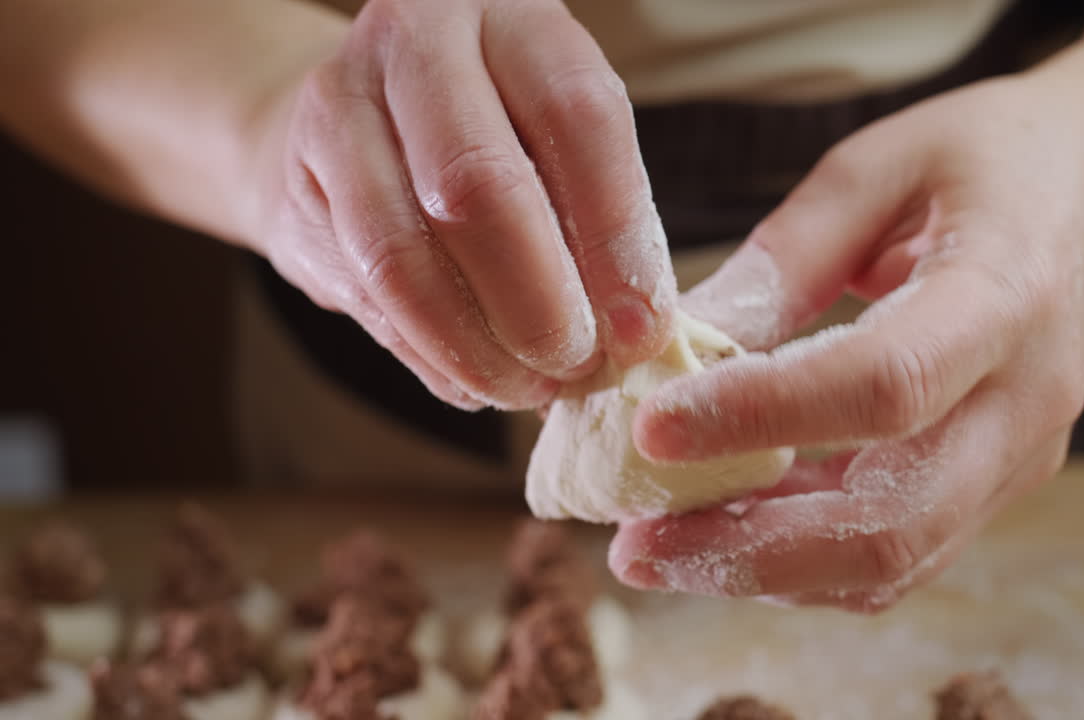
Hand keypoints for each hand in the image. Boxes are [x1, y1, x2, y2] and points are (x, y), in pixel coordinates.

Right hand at [247, 0, 674, 409]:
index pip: (575, 116)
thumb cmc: (491, 128)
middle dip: (539, 302)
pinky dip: (432, 357)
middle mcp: (413, 44)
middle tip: (578, 363)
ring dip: (477, 347)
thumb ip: (599, 213)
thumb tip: (635, 332)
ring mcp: (337, 114)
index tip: (641, 326)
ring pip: (403, 257)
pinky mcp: (296, 193)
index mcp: (508, 14)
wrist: (350, 112)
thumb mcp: (557, 134)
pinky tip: (477, 380)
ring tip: (529, 387)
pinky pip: (367, 298)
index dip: (616, 234)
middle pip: (478, 187)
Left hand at [608, 76, 1083, 609]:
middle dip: (751, 551)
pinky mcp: (992, 488)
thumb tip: (677, 344)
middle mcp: (1024, 402)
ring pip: (892, 562)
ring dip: (764, 573)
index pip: (885, 386)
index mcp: (1005, 295)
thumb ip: (781, 262)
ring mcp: (1017, 460)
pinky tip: (724, 535)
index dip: (762, 417)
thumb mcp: (873, 171)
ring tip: (658, 549)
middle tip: (636, 545)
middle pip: (894, 520)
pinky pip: (897, 557)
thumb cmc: (980, 164)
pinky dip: (803, 565)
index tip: (651, 426)